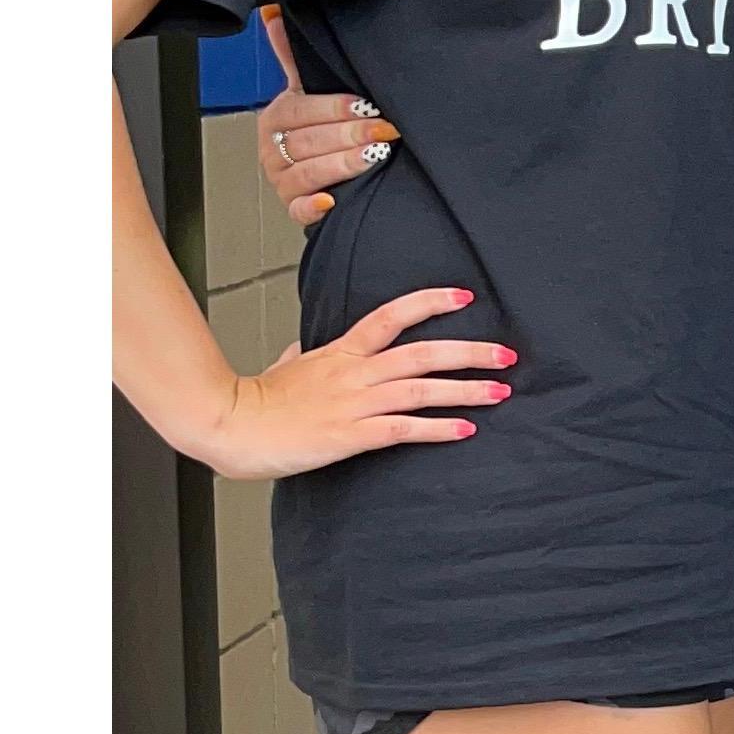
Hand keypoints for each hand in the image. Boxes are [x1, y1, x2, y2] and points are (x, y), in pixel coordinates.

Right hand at [183, 286, 515, 481]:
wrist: (228, 425)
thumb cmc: (254, 401)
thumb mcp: (283, 368)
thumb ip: (302, 357)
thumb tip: (304, 351)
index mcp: (339, 353)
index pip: (391, 316)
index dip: (429, 303)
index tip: (464, 297)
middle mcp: (353, 373)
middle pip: (421, 353)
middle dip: (469, 352)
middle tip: (505, 354)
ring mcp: (353, 403)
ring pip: (420, 389)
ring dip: (465, 390)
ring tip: (500, 391)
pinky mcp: (349, 435)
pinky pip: (402, 429)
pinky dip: (437, 429)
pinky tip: (464, 430)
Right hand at [257, 11, 397, 228]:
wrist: (319, 170)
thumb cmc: (316, 127)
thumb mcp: (305, 88)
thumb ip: (292, 55)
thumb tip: (274, 11)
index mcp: (276, 118)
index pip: (302, 110)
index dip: (336, 108)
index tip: (367, 105)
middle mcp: (273, 150)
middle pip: (308, 141)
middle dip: (349, 135)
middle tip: (383, 130)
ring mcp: (282, 180)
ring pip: (309, 172)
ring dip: (343, 164)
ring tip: (374, 157)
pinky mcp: (293, 207)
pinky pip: (300, 210)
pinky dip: (314, 206)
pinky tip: (331, 200)